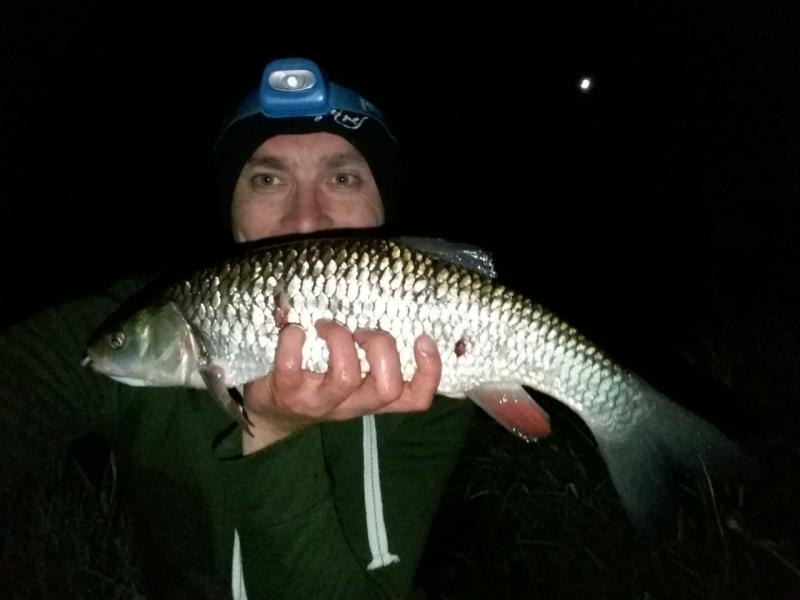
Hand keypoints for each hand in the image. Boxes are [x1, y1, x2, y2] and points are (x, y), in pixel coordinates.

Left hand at [242, 320, 440, 453]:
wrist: (272, 413)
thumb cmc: (319, 382)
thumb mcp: (352, 376)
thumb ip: (372, 355)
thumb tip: (391, 307)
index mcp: (372, 397)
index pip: (415, 399)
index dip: (428, 372)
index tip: (422, 339)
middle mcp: (352, 404)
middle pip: (388, 388)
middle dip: (381, 349)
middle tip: (360, 331)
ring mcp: (319, 402)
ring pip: (346, 378)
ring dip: (339, 340)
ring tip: (325, 325)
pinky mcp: (285, 393)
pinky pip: (292, 367)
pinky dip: (293, 342)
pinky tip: (294, 331)